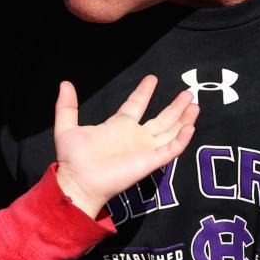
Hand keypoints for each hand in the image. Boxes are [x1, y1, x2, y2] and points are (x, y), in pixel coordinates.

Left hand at [54, 75, 197, 216]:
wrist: (78, 181)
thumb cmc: (72, 159)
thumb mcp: (66, 127)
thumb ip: (66, 106)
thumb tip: (65, 83)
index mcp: (118, 126)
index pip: (136, 105)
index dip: (144, 92)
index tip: (152, 78)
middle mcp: (134, 136)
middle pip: (161, 119)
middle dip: (175, 107)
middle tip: (188, 93)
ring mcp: (144, 149)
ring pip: (170, 132)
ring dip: (183, 119)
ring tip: (195, 104)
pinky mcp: (150, 162)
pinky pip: (171, 149)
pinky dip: (182, 139)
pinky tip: (189, 126)